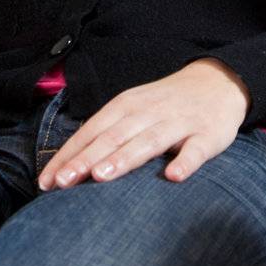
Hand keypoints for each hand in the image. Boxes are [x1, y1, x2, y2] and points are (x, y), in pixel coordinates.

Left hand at [37, 59, 250, 189]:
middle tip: (63, 183)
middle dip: (86, 160)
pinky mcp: (208, 134)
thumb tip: (69, 167)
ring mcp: (179, 122)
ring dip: (124, 158)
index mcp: (126, 106)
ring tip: (102, 177)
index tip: (46, 182)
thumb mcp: (134, 110)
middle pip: (113, 137)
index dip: (68, 155)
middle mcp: (149, 112)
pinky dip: (185, 162)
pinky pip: (196, 150)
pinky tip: (174, 176)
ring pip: (149, 141)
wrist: (218, 82)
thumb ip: (106, 135)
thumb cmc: (165, 105)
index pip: (91, 132)